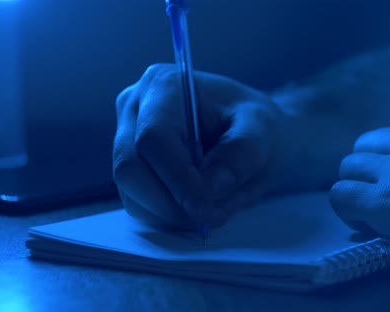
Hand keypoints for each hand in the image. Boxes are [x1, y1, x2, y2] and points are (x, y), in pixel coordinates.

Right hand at [113, 64, 288, 228]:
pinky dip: (168, 214)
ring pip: (131, 191)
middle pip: (130, 168)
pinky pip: (138, 201)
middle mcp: (135, 107)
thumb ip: (240, 155)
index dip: (177, 180)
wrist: (253, 130)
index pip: (154, 139)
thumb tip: (209, 188)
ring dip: (171, 212)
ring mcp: (127, 136)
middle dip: (170, 204)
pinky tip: (199, 206)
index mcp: (164, 86)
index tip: (205, 212)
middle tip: (211, 218)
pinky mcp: (132, 165)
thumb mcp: (263, 131)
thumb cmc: (257, 123)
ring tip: (214, 208)